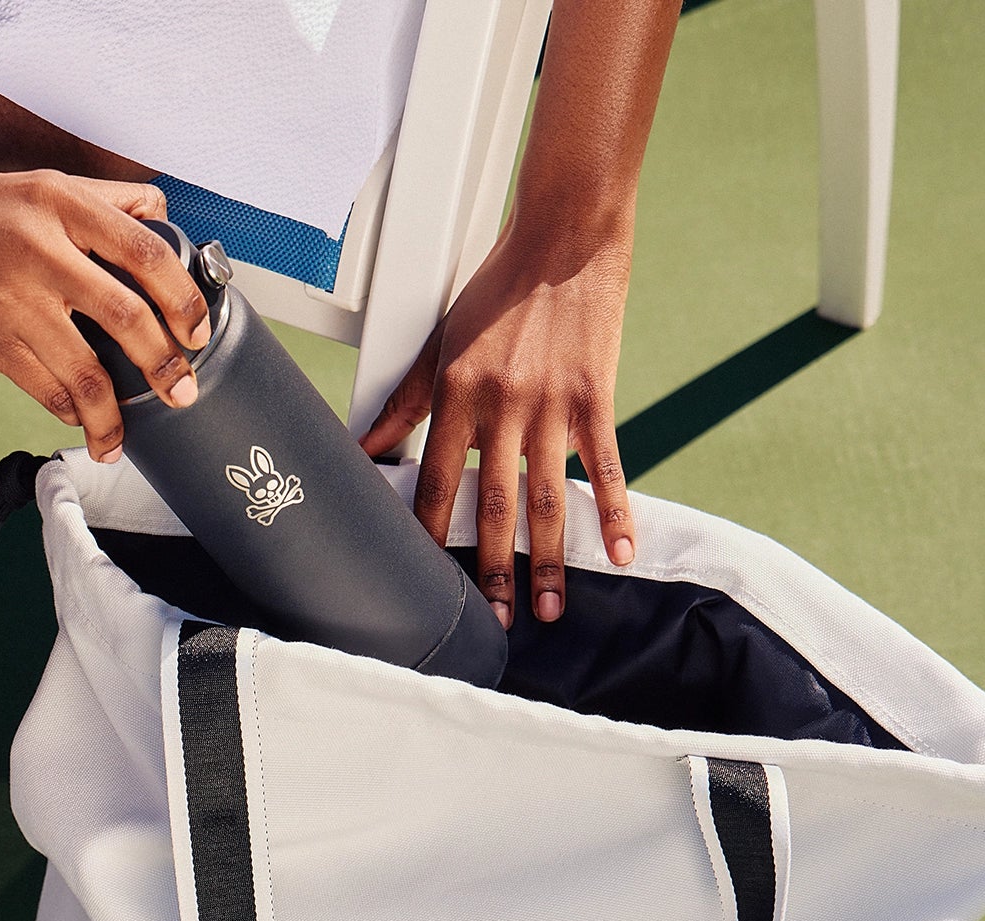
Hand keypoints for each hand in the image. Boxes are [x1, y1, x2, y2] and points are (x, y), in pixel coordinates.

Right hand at [0, 165, 209, 460]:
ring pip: (85, 373)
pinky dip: (70, 412)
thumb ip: (103, 199)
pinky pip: (45, 390)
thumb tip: (160, 210)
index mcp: (59, 203)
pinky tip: (80, 420)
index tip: (198, 330)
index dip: (182, 296)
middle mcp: (38, 249)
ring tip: (122, 438)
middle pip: (126, 316)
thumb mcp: (35, 185)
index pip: (143, 250)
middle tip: (183, 392)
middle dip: (165, 364)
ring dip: (112, 416)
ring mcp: (10, 299)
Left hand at [360, 223, 634, 625]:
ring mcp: (552, 404)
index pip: (439, 480)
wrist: (563, 237)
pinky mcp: (595, 397)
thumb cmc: (499, 288)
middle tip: (495, 620)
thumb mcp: (442, 341)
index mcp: (459, 393)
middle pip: (494, 502)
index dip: (433, 534)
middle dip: (494, 568)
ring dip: (548, 558)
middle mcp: (502, 404)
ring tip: (549, 607)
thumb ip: (407, 401)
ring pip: (546, 496)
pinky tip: (619, 552)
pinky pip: (605, 465)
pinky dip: (612, 511)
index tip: (429, 581)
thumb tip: (366, 445)